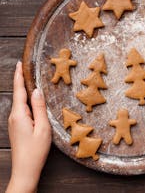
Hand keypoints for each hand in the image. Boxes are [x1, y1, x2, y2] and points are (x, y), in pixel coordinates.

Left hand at [6, 61, 51, 192]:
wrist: (25, 170)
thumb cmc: (36, 150)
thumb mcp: (43, 127)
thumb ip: (40, 107)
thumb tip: (37, 90)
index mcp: (19, 114)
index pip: (19, 90)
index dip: (18, 76)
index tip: (19, 63)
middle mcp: (14, 116)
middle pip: (19, 94)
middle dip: (22, 80)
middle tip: (27, 67)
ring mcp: (14, 122)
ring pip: (20, 102)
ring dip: (25, 90)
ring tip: (31, 79)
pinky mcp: (17, 126)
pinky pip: (22, 109)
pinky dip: (26, 100)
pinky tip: (33, 100)